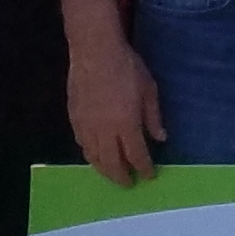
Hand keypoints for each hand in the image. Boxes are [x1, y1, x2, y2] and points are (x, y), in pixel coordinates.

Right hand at [67, 33, 164, 186]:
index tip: (149, 175)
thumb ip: (153, 117)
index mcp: (126, 125)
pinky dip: (89, 154)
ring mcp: (86, 126)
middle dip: (121, 176)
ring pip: (93, 157)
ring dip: (103, 169)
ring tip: (112, 174)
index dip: (144, 168)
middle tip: (129, 184)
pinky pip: (81, 143)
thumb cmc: (127, 68)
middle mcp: (105, 131)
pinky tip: (94, 154)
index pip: (136, 155)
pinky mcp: (74, 118)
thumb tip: (161, 139)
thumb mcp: (149, 90)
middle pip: (112, 163)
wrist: (95, 51)